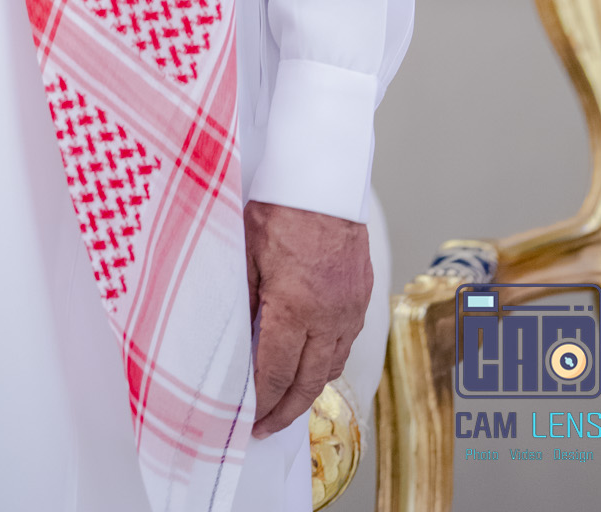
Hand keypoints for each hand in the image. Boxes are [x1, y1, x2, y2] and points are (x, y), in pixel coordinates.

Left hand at [244, 199, 371, 437]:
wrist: (324, 176)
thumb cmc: (281, 205)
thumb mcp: (246, 252)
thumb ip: (244, 300)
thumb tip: (238, 340)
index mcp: (295, 307)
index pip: (276, 374)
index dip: (262, 403)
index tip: (249, 420)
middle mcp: (329, 316)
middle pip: (309, 383)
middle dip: (286, 411)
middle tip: (266, 426)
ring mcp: (350, 307)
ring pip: (332, 366)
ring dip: (310, 388)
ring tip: (287, 398)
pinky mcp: (363, 294)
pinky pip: (347, 341)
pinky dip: (329, 359)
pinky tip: (313, 359)